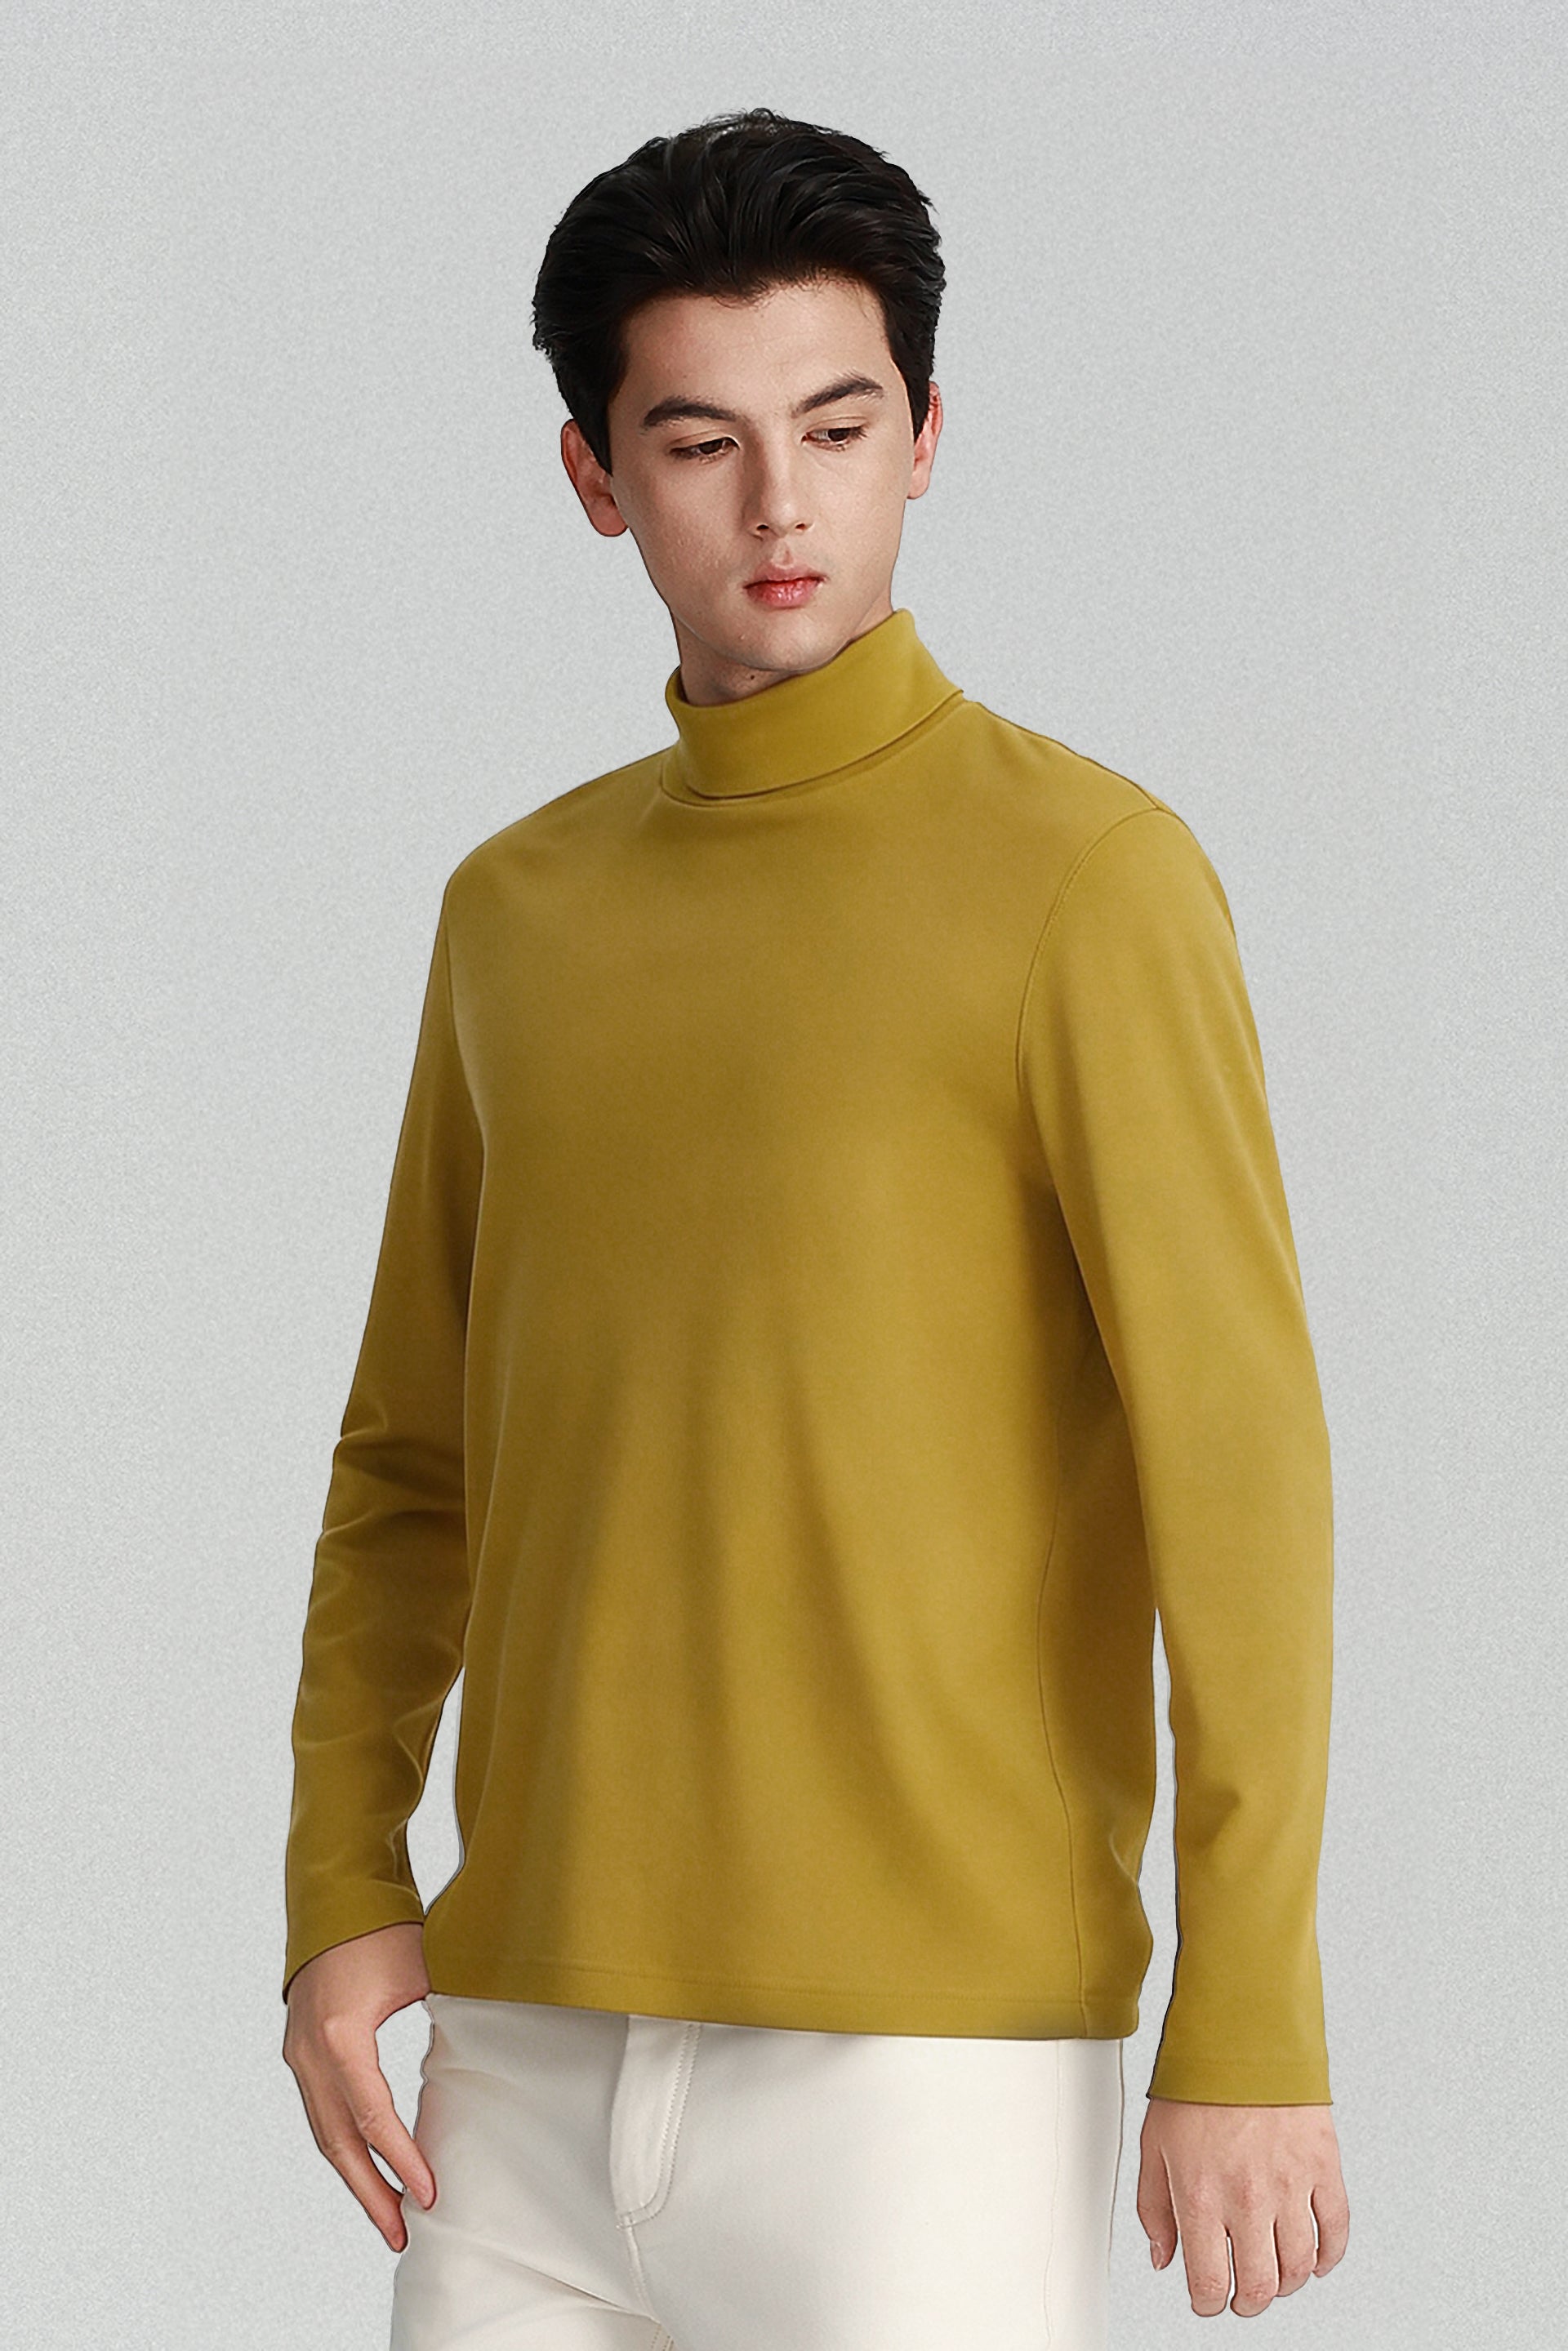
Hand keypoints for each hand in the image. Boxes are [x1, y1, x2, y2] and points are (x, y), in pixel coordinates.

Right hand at [282, 1921, 436, 2250]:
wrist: (334, 1898)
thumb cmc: (384, 1929)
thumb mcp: (421, 1972)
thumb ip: (445, 2021)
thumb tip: (483, 2064)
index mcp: (342, 2036)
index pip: (374, 2117)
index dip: (402, 2161)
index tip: (430, 2194)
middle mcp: (310, 2054)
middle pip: (340, 2142)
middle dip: (371, 2193)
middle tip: (403, 2234)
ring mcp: (299, 2055)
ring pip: (326, 2134)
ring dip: (356, 2177)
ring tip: (390, 2216)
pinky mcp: (300, 2052)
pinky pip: (322, 2113)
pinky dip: (346, 2146)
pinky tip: (370, 2169)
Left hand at [1137, 2097, 1348, 2315]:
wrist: (1240, 2034)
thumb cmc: (1195, 2086)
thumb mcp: (1152, 2146)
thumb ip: (1154, 2209)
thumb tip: (1164, 2260)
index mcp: (1201, 2196)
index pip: (1209, 2283)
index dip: (1207, 2303)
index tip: (1207, 2299)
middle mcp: (1248, 2198)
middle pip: (1258, 2286)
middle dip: (1246, 2302)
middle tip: (1240, 2296)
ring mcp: (1290, 2185)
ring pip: (1298, 2267)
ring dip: (1284, 2283)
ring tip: (1272, 2275)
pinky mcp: (1323, 2167)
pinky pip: (1337, 2232)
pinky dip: (1329, 2257)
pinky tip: (1314, 2260)